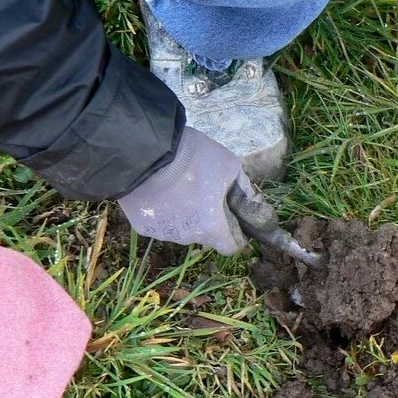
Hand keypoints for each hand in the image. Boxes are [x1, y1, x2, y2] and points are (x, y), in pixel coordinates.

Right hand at [117, 127, 249, 254]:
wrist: (147, 151)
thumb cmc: (194, 158)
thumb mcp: (229, 166)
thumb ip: (245, 191)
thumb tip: (256, 207)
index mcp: (212, 228)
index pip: (231, 247)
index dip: (236, 233)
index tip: (233, 217)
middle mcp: (188, 238)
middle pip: (206, 236)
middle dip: (209, 220)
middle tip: (204, 193)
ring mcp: (163, 234)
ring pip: (182, 229)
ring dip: (185, 215)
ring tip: (179, 187)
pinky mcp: (142, 226)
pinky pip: (159, 222)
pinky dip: (163, 211)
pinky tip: (160, 190)